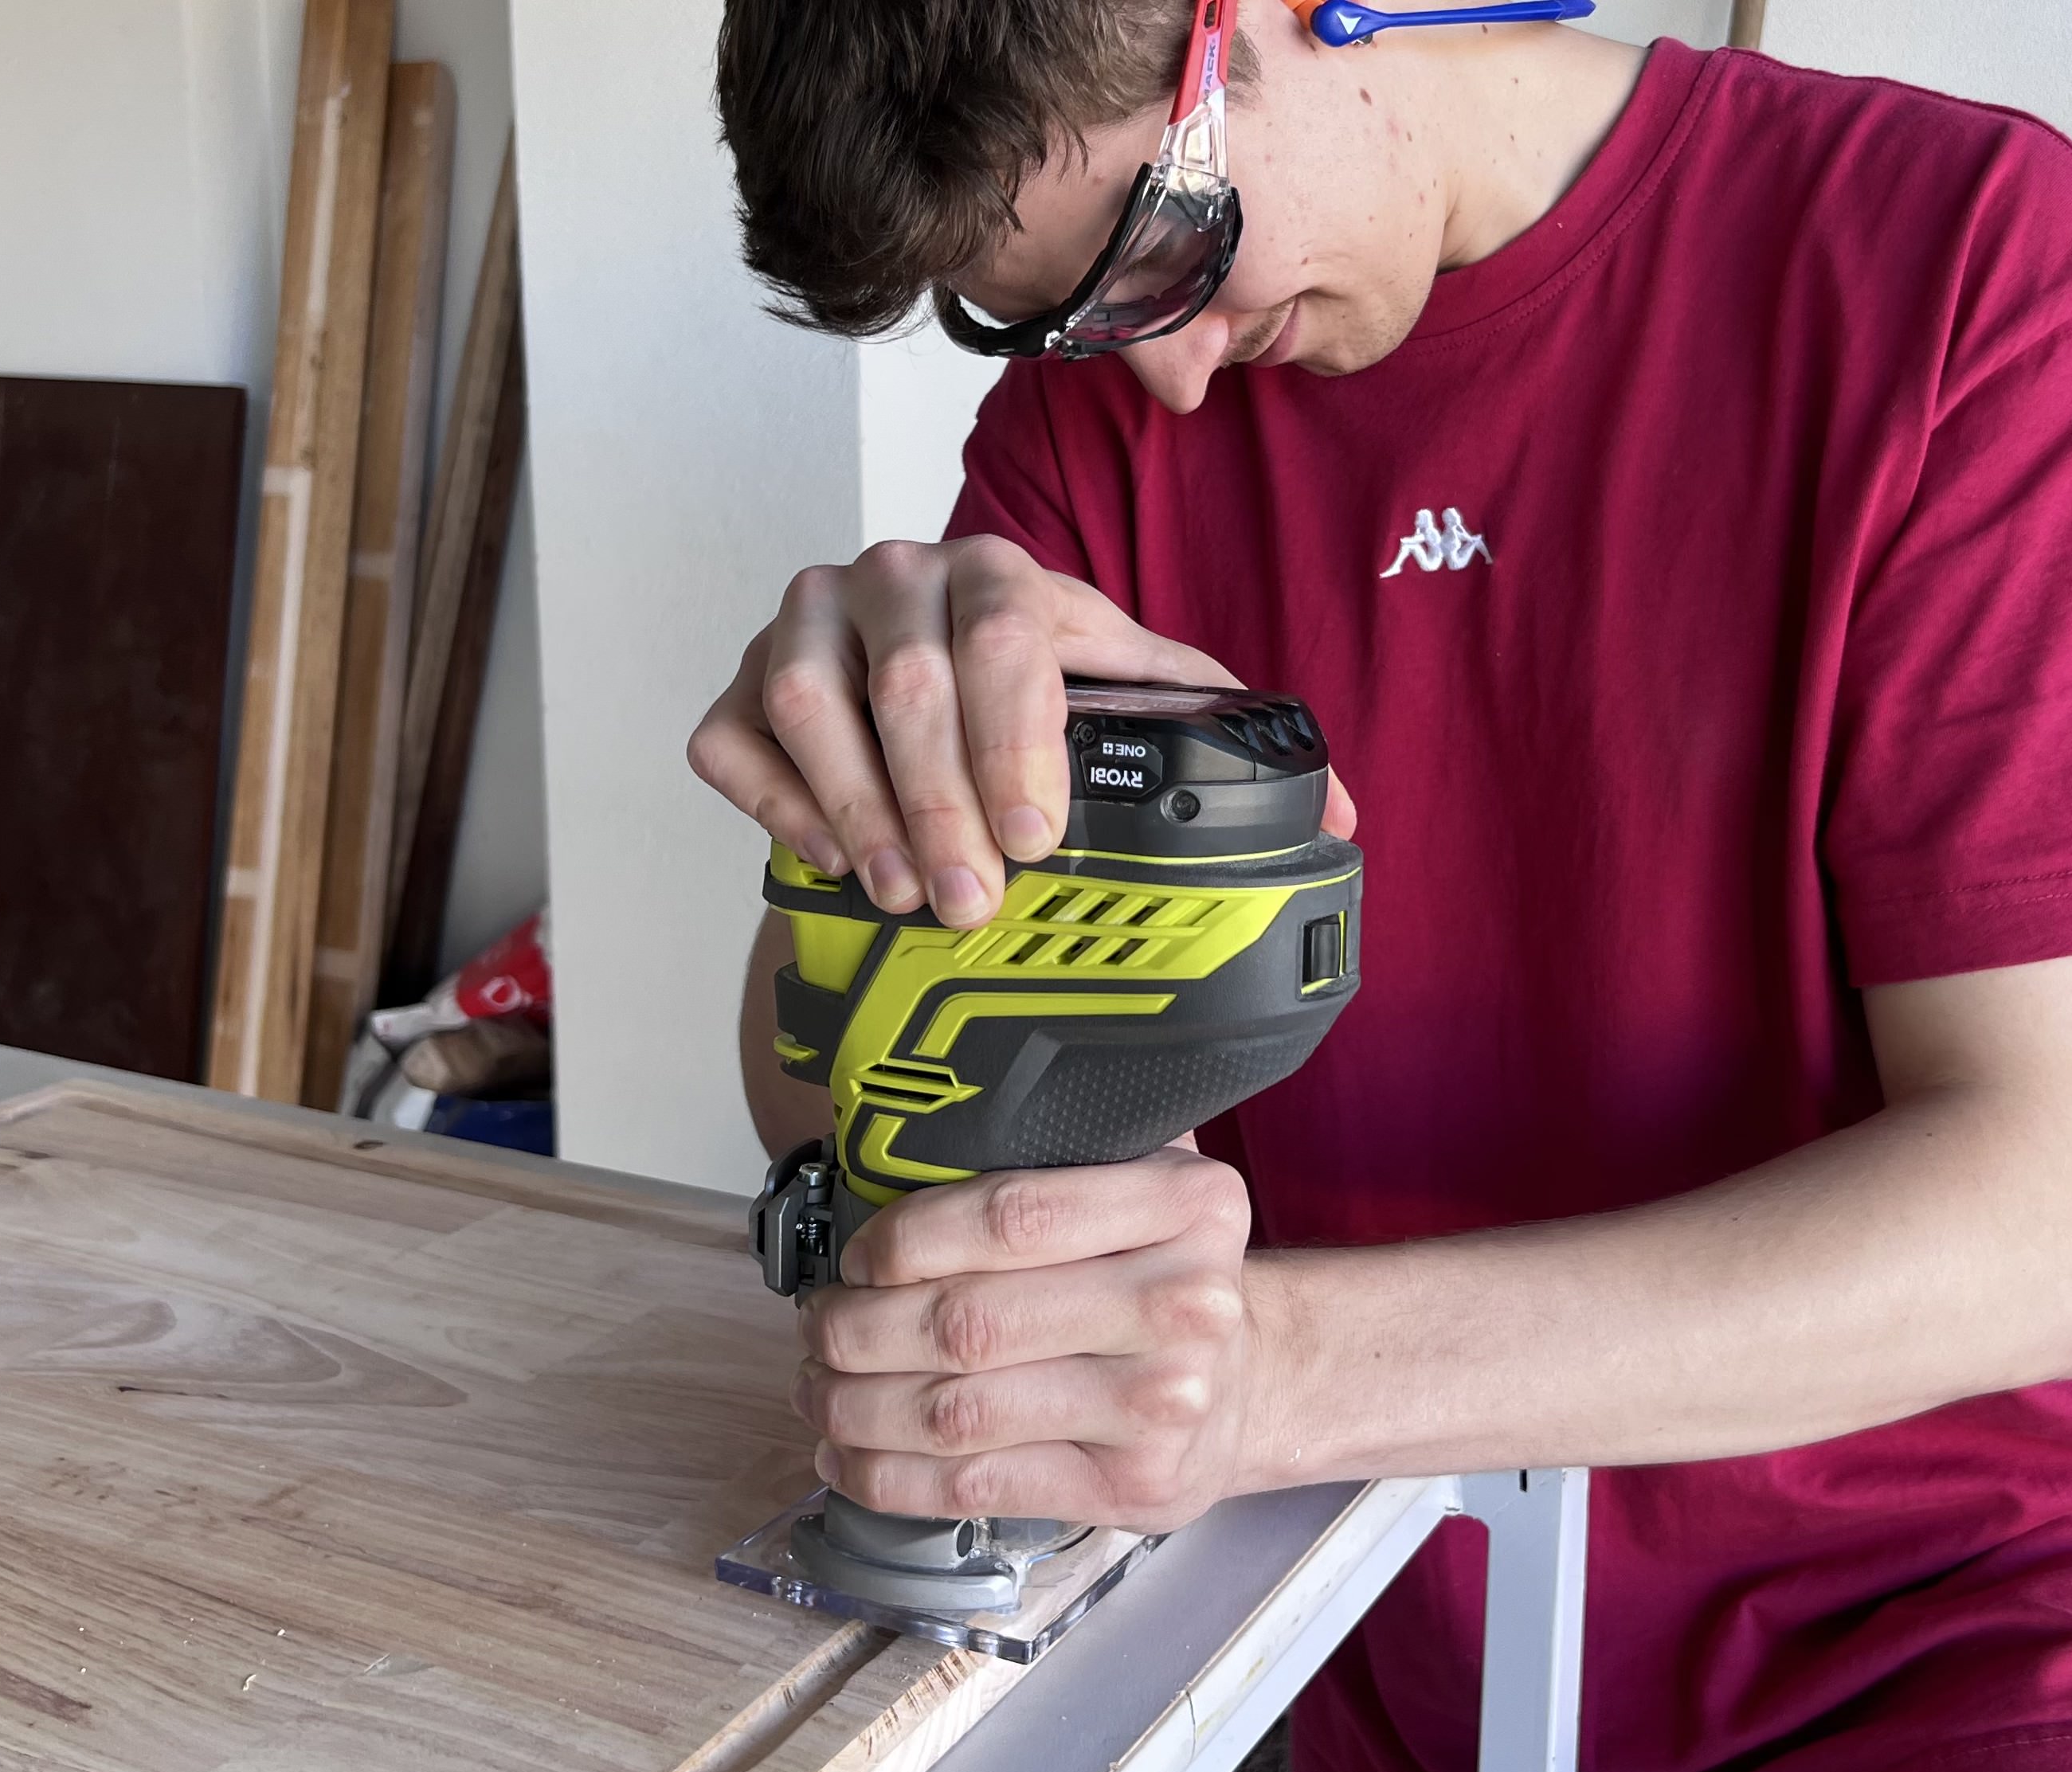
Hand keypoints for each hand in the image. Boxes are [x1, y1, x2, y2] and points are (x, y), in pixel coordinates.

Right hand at [687, 535, 1239, 927]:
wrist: (930, 664)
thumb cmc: (1033, 686)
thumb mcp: (1131, 691)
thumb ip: (1221, 736)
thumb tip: (1336, 820)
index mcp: (997, 571)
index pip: (1004, 637)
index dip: (1016, 739)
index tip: (1035, 837)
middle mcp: (893, 576)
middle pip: (906, 683)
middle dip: (942, 804)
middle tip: (973, 900)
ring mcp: (803, 623)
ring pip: (809, 707)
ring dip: (857, 812)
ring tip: (906, 896)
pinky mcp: (738, 680)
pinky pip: (734, 742)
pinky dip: (776, 806)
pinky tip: (830, 861)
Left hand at [792, 1146, 1267, 1532]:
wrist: (1251, 1384)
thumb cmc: (1165, 1279)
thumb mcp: (1144, 1190)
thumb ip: (1054, 1163)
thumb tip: (889, 1167)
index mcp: (1185, 1206)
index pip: (1012, 1216)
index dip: (907, 1237)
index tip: (859, 1254)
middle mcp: (1184, 1305)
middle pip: (970, 1322)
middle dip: (858, 1329)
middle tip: (819, 1324)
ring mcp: (1160, 1405)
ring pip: (958, 1411)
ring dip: (856, 1405)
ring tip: (818, 1388)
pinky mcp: (1128, 1486)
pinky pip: (976, 1485)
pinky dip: (889, 1475)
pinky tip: (849, 1454)